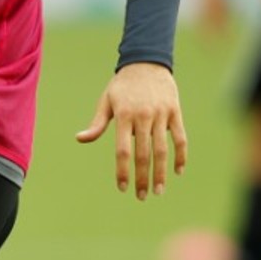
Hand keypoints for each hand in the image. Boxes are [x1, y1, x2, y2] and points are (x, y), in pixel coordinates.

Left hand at [76, 62, 187, 199]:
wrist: (146, 63)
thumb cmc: (121, 86)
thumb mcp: (106, 101)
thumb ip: (97, 123)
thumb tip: (79, 139)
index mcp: (123, 115)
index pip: (122, 150)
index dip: (122, 171)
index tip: (122, 187)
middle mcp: (142, 116)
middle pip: (143, 154)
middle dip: (142, 178)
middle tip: (141, 196)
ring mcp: (161, 115)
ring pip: (163, 150)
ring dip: (161, 172)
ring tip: (159, 190)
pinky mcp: (175, 113)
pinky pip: (180, 138)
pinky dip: (181, 156)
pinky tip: (178, 171)